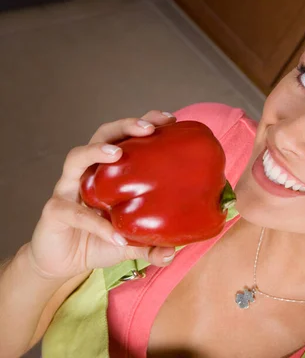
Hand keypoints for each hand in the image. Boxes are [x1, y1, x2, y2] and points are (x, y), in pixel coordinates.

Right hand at [28, 111, 177, 280]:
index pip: (126, 137)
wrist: (62, 263)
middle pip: (102, 135)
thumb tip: (172, 253)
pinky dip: (97, 223)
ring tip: (118, 154)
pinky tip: (117, 236)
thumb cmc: (100, 241)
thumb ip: (152, 246)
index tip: (170, 119)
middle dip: (125, 126)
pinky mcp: (55, 211)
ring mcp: (68, 188)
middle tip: (148, 128)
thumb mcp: (132, 243)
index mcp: (110, 171)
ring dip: (96, 151)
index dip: (145, 122)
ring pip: (76, 158)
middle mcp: (89, 172)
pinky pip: (75, 213)